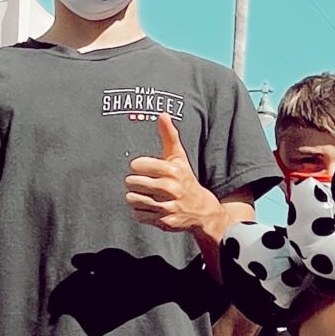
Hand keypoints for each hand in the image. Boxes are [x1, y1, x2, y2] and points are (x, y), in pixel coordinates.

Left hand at [126, 113, 219, 233]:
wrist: (202, 210)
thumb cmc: (185, 179)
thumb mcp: (179, 157)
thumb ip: (169, 136)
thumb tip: (162, 114)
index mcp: (172, 170)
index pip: (138, 166)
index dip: (137, 167)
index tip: (142, 169)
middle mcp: (170, 189)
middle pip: (132, 183)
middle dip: (133, 183)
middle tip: (140, 183)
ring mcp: (168, 206)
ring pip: (133, 199)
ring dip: (134, 198)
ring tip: (143, 195)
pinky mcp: (164, 221)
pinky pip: (138, 215)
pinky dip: (139, 212)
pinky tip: (148, 208)